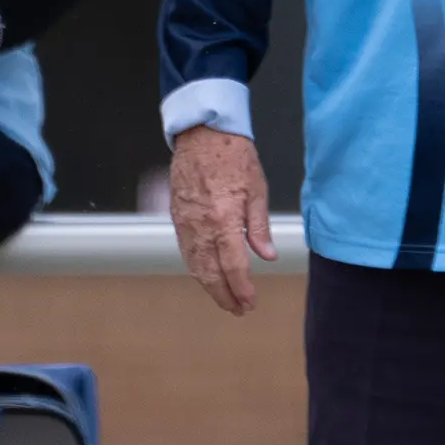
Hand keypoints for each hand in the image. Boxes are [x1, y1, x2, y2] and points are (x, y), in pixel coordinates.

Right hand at [170, 125, 277, 315]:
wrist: (202, 134)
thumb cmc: (233, 156)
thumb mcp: (258, 190)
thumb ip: (260, 227)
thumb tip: (266, 255)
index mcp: (224, 219)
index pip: (233, 266)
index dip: (242, 288)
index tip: (250, 302)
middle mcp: (201, 226)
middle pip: (211, 273)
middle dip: (225, 295)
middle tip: (238, 310)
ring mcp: (186, 223)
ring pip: (195, 265)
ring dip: (209, 286)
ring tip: (225, 299)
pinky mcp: (177, 217)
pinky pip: (186, 251)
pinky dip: (197, 268)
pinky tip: (207, 275)